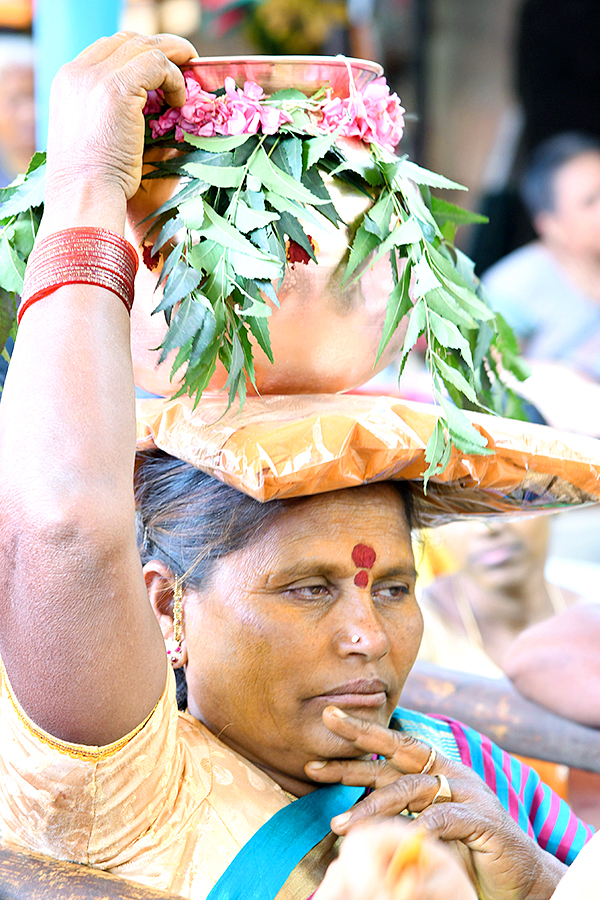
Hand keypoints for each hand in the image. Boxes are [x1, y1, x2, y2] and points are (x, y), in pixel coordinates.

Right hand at [43, 32, 196, 230]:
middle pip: (126, 40)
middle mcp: (78, 73)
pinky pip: (157, 64)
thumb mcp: (94, 138)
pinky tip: (180, 102)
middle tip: (186, 61)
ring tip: (192, 75)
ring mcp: (96, 77)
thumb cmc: (92, 182)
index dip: (137, 55)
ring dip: (173, 59)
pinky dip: (175, 78)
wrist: (84, 195)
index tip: (161, 70)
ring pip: (144, 47)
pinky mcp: (117, 88)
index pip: (107, 50)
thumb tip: (147, 105)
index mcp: (68, 82)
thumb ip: (109, 113)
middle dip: (160, 48)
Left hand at [305, 707, 564, 899]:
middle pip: (397, 751)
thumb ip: (398, 812)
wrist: (522, 879)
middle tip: (323, 734)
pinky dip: (422, 827)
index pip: (391, 747)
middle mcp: (449, 773)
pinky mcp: (482, 820)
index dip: (358, 736)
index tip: (324, 724)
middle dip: (359, 739)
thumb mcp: (425, 825)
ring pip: (411, 789)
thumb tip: (347, 812)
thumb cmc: (468, 851)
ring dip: (371, 806)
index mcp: (435, 769)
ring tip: (339, 825)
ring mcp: (467, 793)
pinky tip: (401, 837)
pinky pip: (445, 819)